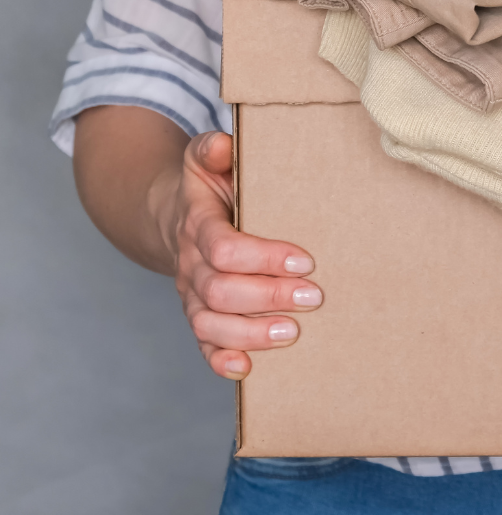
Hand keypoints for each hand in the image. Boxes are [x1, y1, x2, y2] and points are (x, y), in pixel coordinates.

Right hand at [163, 131, 321, 380]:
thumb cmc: (210, 188)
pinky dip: (222, 360)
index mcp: (198, 225)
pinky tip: (248, 368)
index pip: (224, 248)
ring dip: (252, 332)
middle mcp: (190, 264)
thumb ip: (213, 149)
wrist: (174, 216)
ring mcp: (192, 295)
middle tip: (314, 297)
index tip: (306, 260)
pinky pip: (203, 345)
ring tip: (292, 332)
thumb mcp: (207, 159)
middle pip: (221, 290)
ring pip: (210, 323)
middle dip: (270, 296)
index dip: (264, 258)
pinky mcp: (200, 316)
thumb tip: (224, 145)